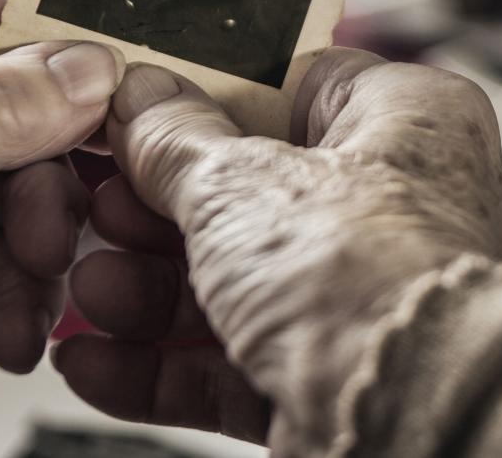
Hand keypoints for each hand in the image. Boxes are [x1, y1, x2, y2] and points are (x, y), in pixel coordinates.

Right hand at [56, 48, 501, 451]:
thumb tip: (145, 101)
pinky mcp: (335, 372)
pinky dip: (165, 365)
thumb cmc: (367, 277)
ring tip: (89, 289)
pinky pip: (237, 360)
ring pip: (240, 281)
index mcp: (408, 121)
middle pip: (255, 192)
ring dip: (151, 291)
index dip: (213, 96)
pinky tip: (97, 363)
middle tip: (97, 205)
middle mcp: (399, 203)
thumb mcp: (241, 186)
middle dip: (159, 211)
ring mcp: (367, 292)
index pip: (301, 85)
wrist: (412, 415)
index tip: (140, 106)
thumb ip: (179, 144)